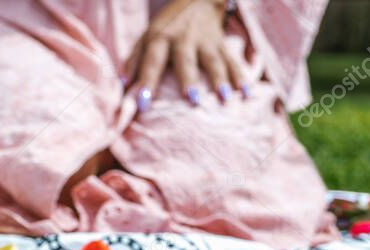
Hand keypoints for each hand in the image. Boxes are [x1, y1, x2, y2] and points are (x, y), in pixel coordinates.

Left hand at [126, 0, 246, 110]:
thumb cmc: (167, 26)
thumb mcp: (147, 36)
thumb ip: (134, 59)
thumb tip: (122, 84)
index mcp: (160, 38)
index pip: (152, 61)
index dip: (147, 81)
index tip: (143, 104)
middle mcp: (183, 38)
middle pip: (186, 60)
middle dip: (189, 80)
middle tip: (192, 100)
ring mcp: (205, 40)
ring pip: (214, 60)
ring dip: (221, 79)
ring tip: (226, 98)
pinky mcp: (222, 43)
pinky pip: (233, 60)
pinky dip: (241, 76)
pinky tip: (247, 93)